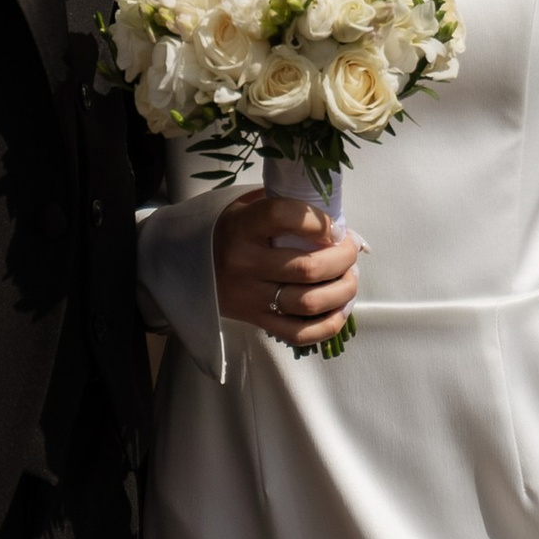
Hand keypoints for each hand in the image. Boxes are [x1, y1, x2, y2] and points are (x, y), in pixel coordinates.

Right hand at [214, 191, 361, 350]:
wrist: (187, 263)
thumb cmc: (232, 229)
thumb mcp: (248, 205)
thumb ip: (286, 206)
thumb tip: (335, 224)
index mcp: (242, 227)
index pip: (283, 217)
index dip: (318, 221)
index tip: (334, 226)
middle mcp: (244, 263)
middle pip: (306, 268)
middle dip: (343, 258)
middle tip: (350, 249)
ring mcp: (249, 297)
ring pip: (308, 302)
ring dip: (342, 291)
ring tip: (349, 277)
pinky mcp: (255, 320)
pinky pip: (298, 333)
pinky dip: (328, 325)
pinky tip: (340, 308)